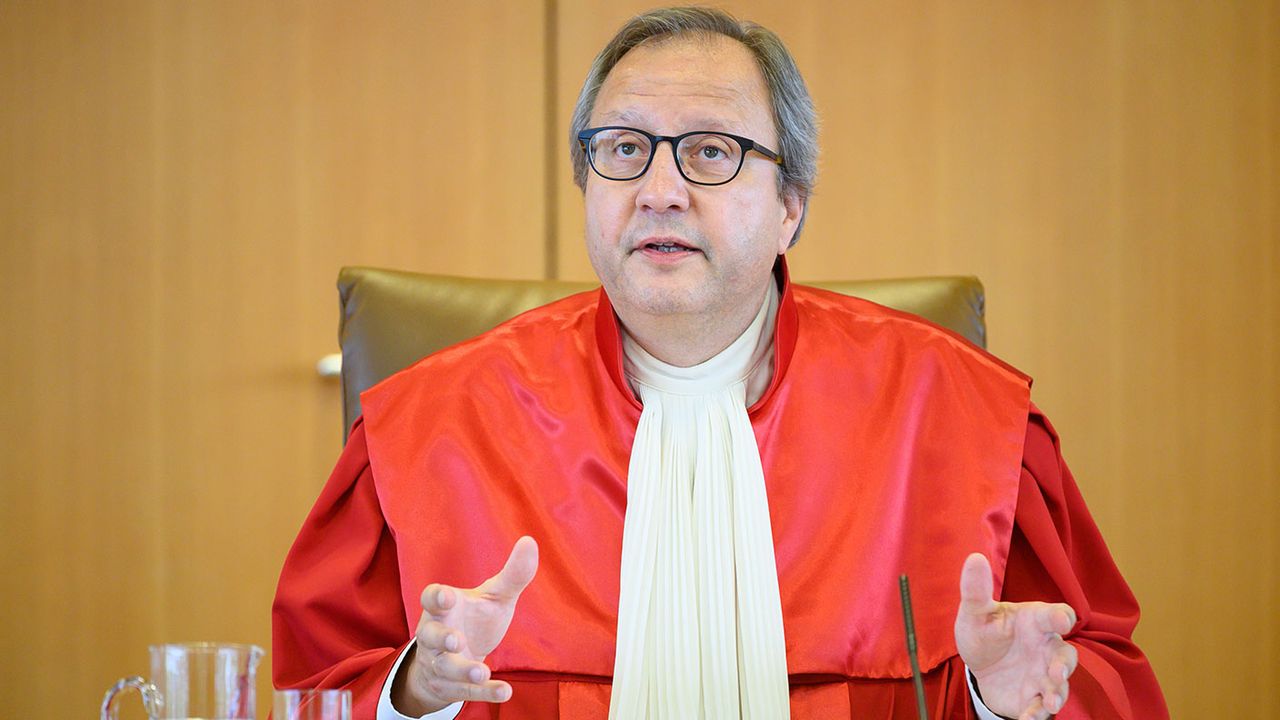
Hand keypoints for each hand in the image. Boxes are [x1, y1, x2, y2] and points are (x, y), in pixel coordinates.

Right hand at [391, 536, 538, 714]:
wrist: (454, 659)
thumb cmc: (473, 619)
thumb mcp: (494, 597)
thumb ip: (512, 574)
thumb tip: (530, 541)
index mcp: (443, 607)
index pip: (431, 598)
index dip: (436, 597)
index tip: (447, 595)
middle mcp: (435, 635)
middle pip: (429, 636)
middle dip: (440, 638)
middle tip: (454, 640)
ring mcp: (441, 663)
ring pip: (445, 668)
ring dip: (462, 670)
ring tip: (482, 670)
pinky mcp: (452, 687)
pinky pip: (466, 692)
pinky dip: (485, 692)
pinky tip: (505, 691)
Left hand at [954, 553, 1078, 719]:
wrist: (981, 666)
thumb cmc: (984, 632)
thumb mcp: (975, 612)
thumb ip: (976, 590)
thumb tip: (974, 557)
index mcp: (1034, 622)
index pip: (1055, 615)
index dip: (1060, 616)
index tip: (1063, 619)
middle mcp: (1045, 648)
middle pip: (1066, 655)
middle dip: (1064, 665)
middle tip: (1056, 673)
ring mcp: (1043, 674)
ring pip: (1059, 685)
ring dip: (1057, 694)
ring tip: (1050, 703)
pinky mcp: (1035, 697)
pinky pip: (1042, 707)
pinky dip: (1038, 713)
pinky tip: (1029, 717)